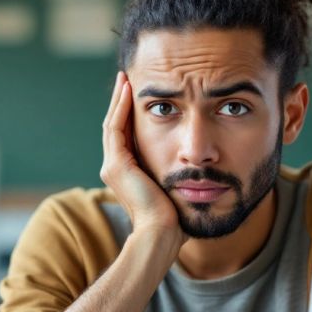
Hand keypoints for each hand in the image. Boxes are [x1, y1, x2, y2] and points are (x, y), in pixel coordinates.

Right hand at [100, 71, 183, 241]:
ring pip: (113, 123)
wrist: (162, 234)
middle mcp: (114, 167)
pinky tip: (129, 90)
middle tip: (128, 78)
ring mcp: (112, 166)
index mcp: (127, 173)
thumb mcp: (176, 188)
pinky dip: (122, 108)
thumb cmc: (175, 219)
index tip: (140, 94)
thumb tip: (198, 164)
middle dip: (123, 101)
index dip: (130, 113)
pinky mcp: (116, 165)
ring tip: (126, 78)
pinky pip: (116, 128)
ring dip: (120, 99)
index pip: (126, 135)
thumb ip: (179, 174)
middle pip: (116, 126)